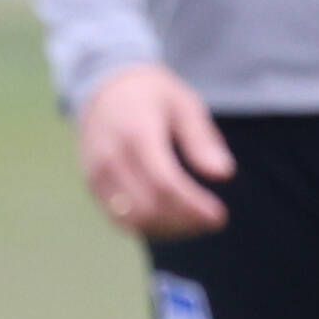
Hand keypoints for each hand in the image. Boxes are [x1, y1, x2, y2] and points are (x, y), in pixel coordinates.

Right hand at [75, 64, 231, 237]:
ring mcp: (97, 176)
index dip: (192, 206)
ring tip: (196, 223)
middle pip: (149, 208)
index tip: (219, 217)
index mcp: (136, 133)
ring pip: (134, 221)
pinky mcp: (94, 188)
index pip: (164, 183)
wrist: (103, 87)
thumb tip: (224, 174)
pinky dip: (150, 228)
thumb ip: (202, 139)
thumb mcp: (183, 104)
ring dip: (170, 230)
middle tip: (212, 222)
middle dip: (185, 222)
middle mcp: (111, 158)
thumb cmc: (152, 96)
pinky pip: (121, 221)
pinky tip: (174, 221)